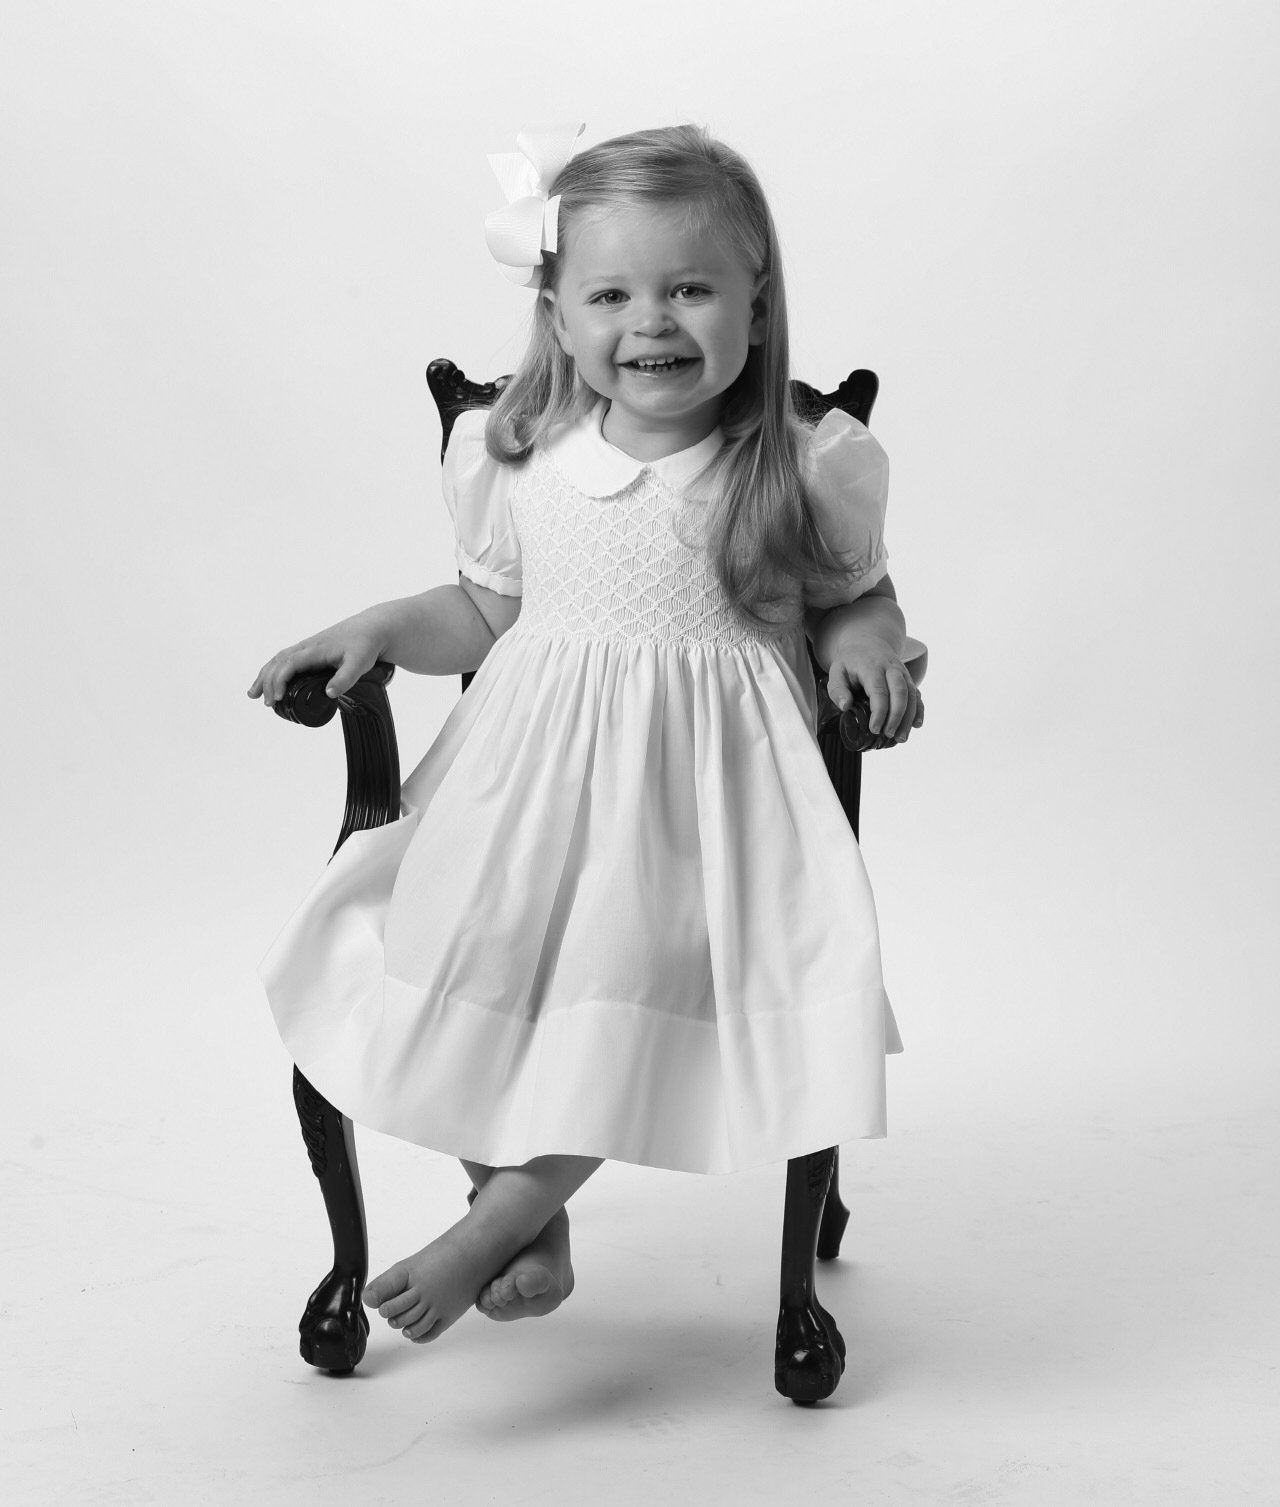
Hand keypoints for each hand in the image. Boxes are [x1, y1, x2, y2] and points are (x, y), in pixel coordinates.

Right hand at [247, 610, 387, 708]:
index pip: (290, 664)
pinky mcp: (310, 653)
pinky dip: (274, 671)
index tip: (278, 697)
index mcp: (316, 649)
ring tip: (254, 694)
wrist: (373, 629)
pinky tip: (269, 683)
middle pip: (278, 662)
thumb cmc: (365, 645)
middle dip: (268, 682)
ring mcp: (307, 649)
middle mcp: (307, 648)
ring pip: (278, 661)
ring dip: (265, 677)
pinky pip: (285, 661)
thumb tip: (328, 694)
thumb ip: (345, 679)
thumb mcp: (358, 663)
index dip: (280, 680)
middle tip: (267, 703)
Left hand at [827, 640, 923, 742]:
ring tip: (901, 738)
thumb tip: (845, 706)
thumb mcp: (836, 671)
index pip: (879, 691)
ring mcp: (902, 673)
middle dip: (897, 716)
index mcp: (871, 667)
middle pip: (900, 692)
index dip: (879, 712)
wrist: (868, 643)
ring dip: (908, 717)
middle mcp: (891, 669)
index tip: (874, 729)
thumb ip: (837, 689)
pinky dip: (919, 710)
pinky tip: (916, 725)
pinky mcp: (908, 679)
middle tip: (888, 735)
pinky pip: (916, 694)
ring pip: (911, 694)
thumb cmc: (850, 662)